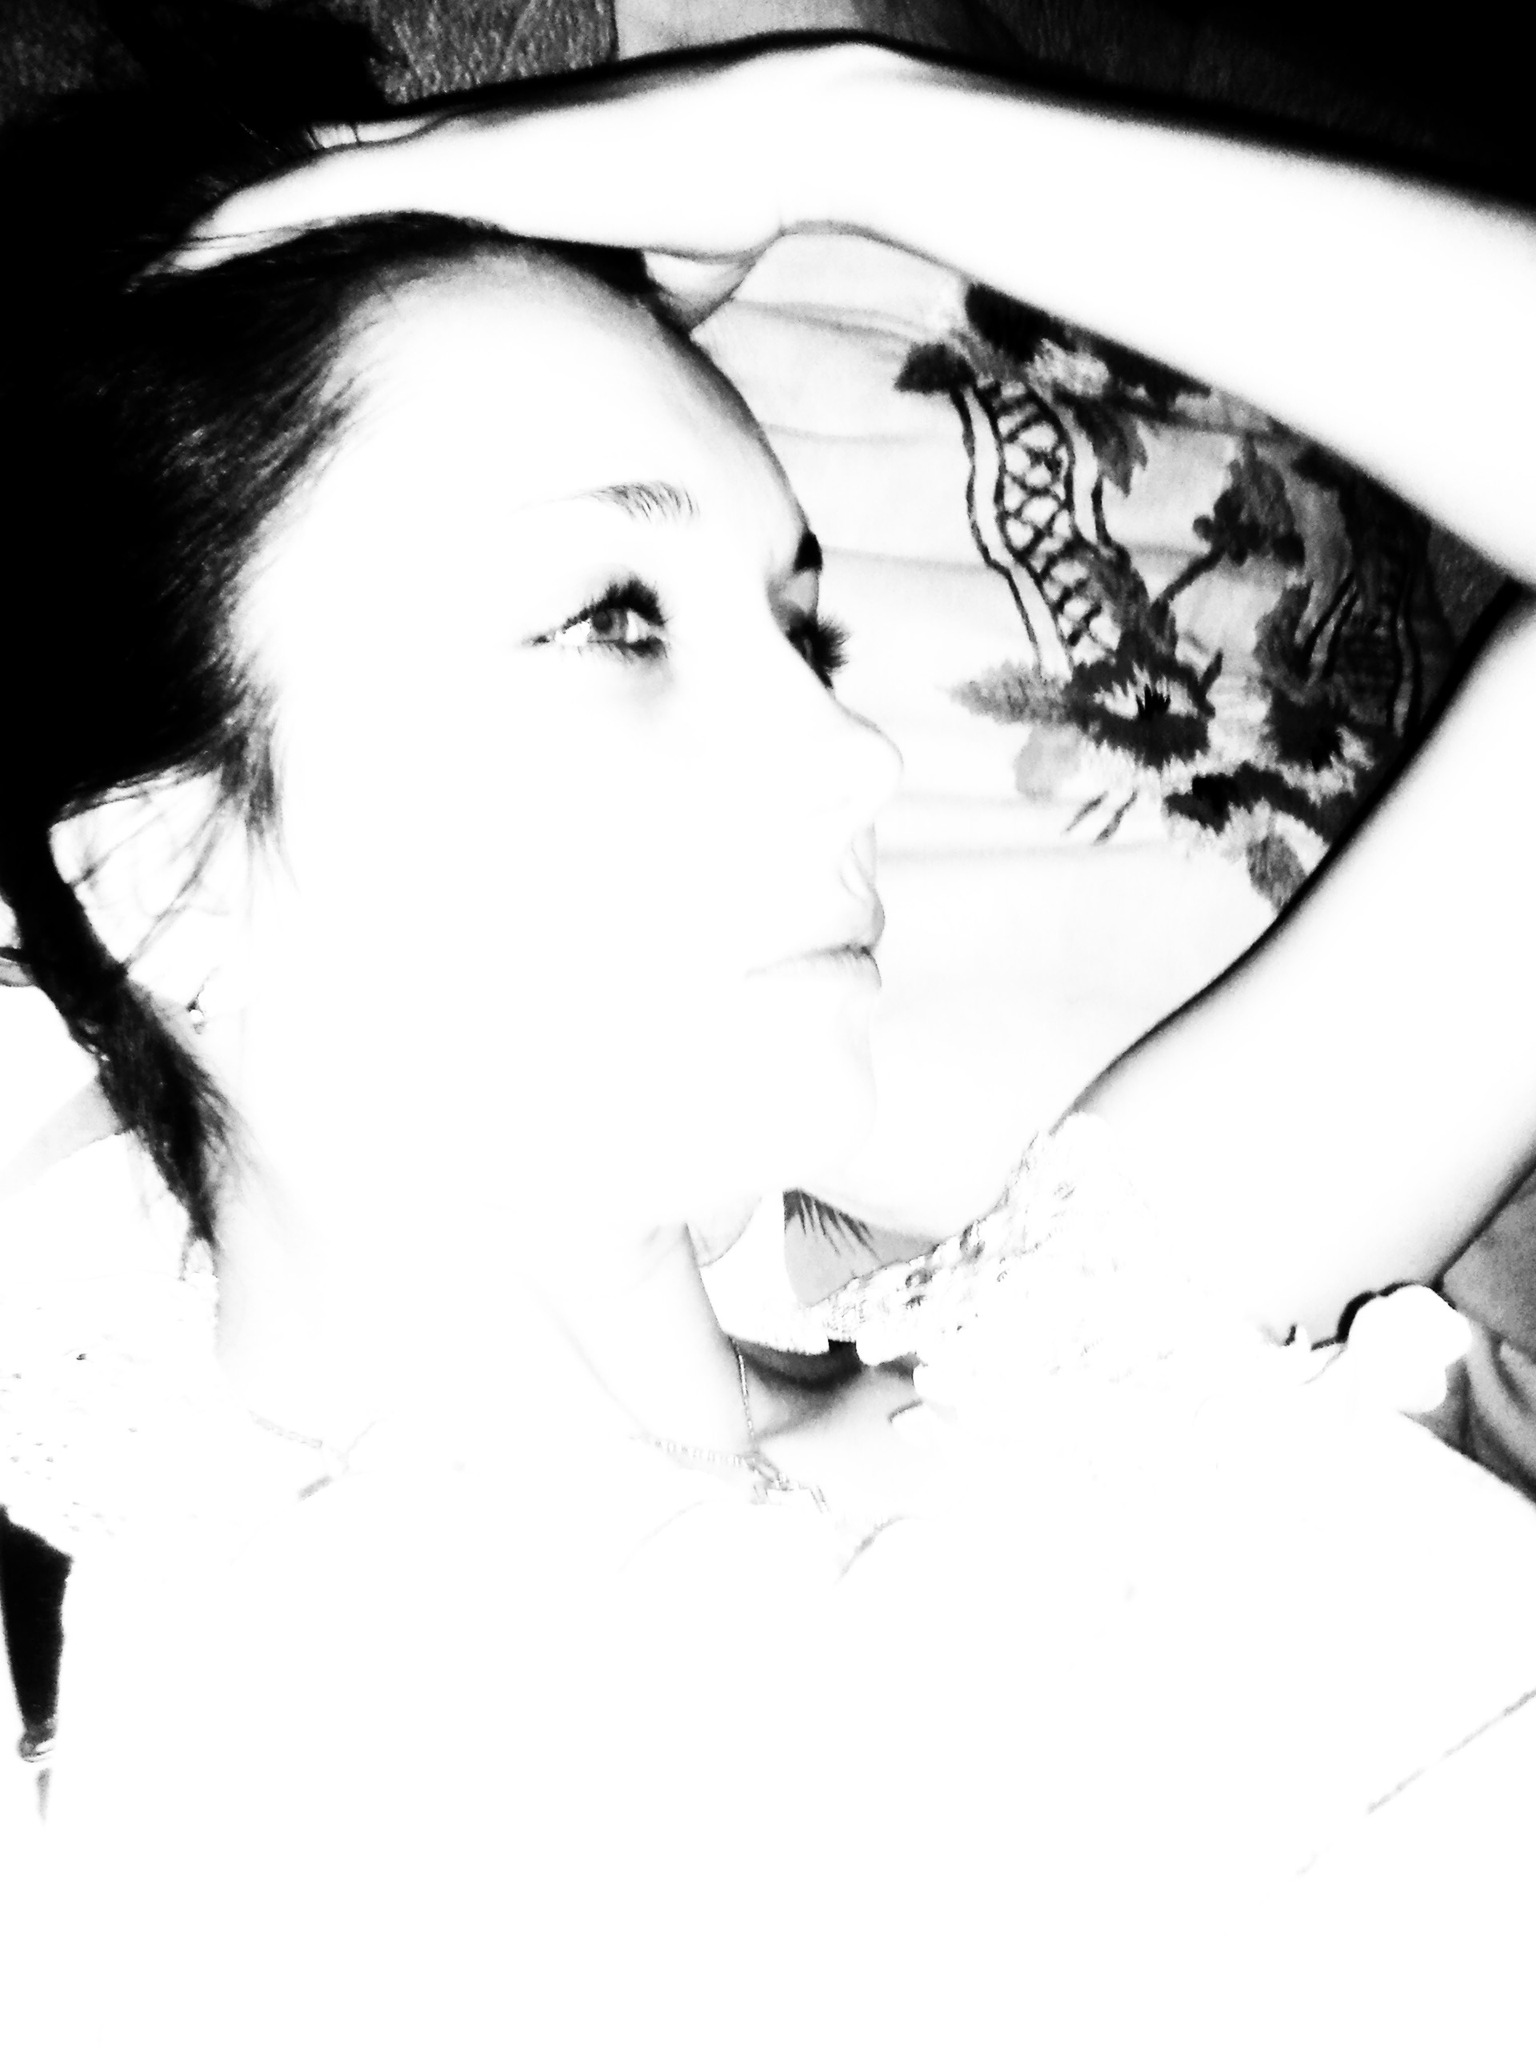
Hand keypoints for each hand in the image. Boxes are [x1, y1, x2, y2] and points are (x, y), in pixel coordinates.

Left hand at [171, 38, 919, 313]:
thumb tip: (626, 370)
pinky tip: (203, 245)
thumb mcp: (659, 282)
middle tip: (191, 270)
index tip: (287, 277)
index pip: (393, 199)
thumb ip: (621, 310)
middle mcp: (465, 146)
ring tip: (168, 264)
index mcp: (505, 176)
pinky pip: (332, 185)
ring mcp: (456, 144)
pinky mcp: (461, 161)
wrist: (765, 142)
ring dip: (240, 221)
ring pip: (312, 175)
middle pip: (331, 177)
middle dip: (264, 224)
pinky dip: (263, 214)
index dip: (333, 231)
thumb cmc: (723, 204)